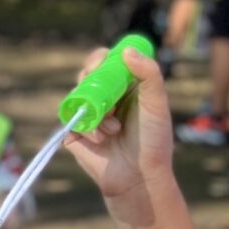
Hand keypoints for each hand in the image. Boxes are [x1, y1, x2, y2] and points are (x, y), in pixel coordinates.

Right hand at [62, 46, 175, 224]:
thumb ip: (149, 74)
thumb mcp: (157, 104)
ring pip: (78, 95)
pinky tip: (102, 139)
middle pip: (87, 74)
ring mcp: (88, 115)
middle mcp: (105, 99)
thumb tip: (126, 50)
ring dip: (97, 108)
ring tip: (114, 127)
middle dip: (92, 78)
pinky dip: (88, 126)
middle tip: (101, 86)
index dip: (101, 59)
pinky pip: (71, 119)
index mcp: (124, 87)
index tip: (103, 62)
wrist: (138, 177)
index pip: (106, 63)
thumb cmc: (153, 141)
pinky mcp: (75, 132)